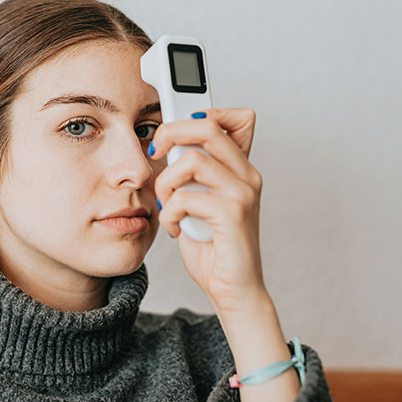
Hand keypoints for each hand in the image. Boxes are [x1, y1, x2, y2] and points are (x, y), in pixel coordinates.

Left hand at [149, 108, 265, 313]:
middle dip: (169, 133)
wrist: (233, 289)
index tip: (172, 134)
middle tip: (155, 154)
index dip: (203, 112)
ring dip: (165, 183)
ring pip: (191, 159)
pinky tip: (176, 229)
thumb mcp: (199, 200)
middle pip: (207, 126)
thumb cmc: (212, 246)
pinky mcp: (233, 214)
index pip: (235, 116)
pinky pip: (185, 197)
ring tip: (166, 206)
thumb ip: (192, 173)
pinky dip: (170, 213)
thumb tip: (165, 145)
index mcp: (240, 167)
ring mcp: (243, 192)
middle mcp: (247, 174)